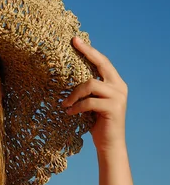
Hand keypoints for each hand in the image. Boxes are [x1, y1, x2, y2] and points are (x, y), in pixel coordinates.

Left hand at [62, 37, 127, 153]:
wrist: (109, 144)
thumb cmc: (97, 123)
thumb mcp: (92, 103)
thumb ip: (88, 90)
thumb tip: (67, 76)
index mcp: (115, 83)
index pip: (102, 62)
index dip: (89, 50)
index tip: (75, 40)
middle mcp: (119, 86)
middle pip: (101, 64)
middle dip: (86, 53)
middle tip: (71, 45)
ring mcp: (118, 97)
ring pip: (90, 84)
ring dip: (74, 94)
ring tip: (64, 104)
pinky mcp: (113, 108)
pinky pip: (89, 102)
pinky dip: (76, 107)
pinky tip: (69, 113)